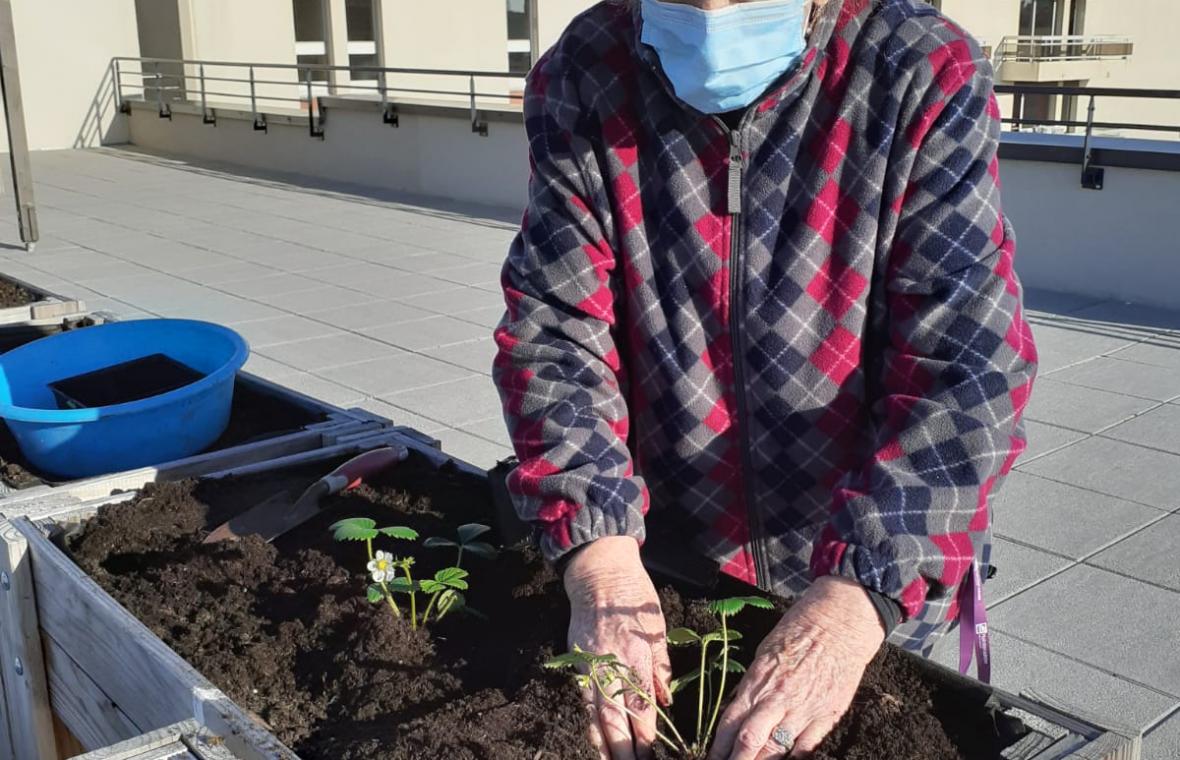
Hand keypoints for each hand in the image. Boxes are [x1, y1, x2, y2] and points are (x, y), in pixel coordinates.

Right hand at [564, 537, 672, 759]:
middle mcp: (610, 665)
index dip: (646, 735)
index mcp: (635, 656)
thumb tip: (665, 700)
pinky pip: (582, 699)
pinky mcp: (577, 661)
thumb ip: (660, 666)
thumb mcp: (657, 629)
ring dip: (603, 743)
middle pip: (615, 717)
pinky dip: (588, 722)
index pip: (641, 706)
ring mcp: (590, 665)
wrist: (598, 574)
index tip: (652, 756)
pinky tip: (594, 739)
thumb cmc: (633, 599)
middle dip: (623, 749)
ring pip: (594, 713)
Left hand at [708, 577, 884, 759]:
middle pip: (750, 743)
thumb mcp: (763, 654)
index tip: (711, 759)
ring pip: (776, 750)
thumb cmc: (798, 631)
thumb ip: (752, 686)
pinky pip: (805, 748)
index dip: (718, 747)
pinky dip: (792, 759)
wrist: (839, 623)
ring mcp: (803, 711)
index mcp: (757, 682)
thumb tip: (738, 712)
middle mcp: (777, 700)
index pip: (730, 723)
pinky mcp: (826, 717)